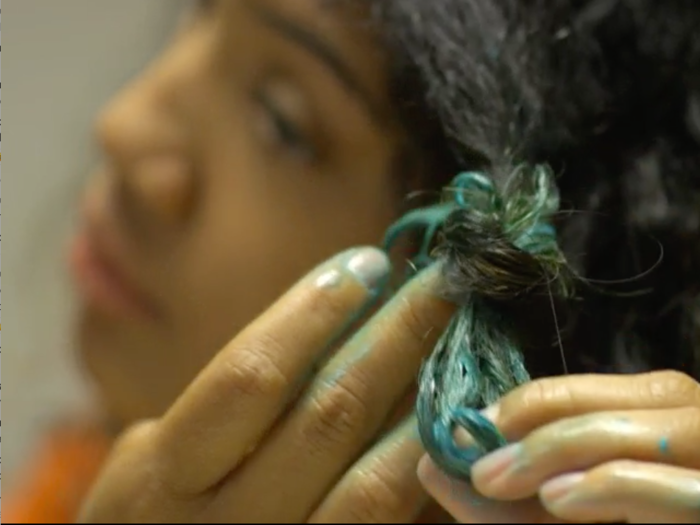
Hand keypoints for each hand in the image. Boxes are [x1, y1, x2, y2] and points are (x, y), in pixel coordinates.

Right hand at [78, 247, 456, 522]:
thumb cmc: (160, 517)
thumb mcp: (160, 457)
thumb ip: (224, 403)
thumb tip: (327, 321)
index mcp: (166, 479)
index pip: (250, 376)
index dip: (312, 313)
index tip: (366, 263)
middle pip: (329, 418)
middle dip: (394, 336)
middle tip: (442, 282)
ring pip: (376, 482)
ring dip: (425, 401)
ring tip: (458, 341)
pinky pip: (390, 523)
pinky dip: (425, 465)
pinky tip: (450, 418)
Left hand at [418, 371, 699, 522]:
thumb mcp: (546, 519)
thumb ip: (498, 501)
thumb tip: (431, 465)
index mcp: (657, 423)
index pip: (595, 390)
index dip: (531, 400)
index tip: (470, 425)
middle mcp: (693, 431)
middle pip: (620, 401)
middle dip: (539, 421)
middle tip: (475, 458)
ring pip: (643, 435)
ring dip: (559, 448)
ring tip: (497, 480)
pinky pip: (668, 486)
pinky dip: (607, 485)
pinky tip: (557, 499)